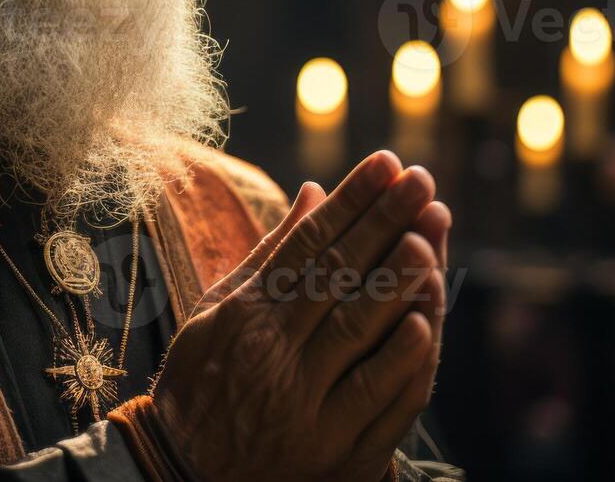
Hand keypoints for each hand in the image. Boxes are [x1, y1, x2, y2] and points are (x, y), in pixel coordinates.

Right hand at [149, 151, 450, 480]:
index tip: (386, 164)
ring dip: (401, 280)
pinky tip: (424, 318)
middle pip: (340, 277)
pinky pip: (380, 400)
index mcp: (244, 318)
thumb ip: (271, 255)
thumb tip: (315, 192)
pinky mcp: (337, 453)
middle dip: (385, 223)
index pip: (308, 246)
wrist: (185, 480)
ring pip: (362, 333)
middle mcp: (274, 358)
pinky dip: (405, 359)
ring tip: (430, 233)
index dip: (350, 202)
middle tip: (422, 181)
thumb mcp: (216, 314)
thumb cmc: (203, 385)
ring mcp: (307, 408)